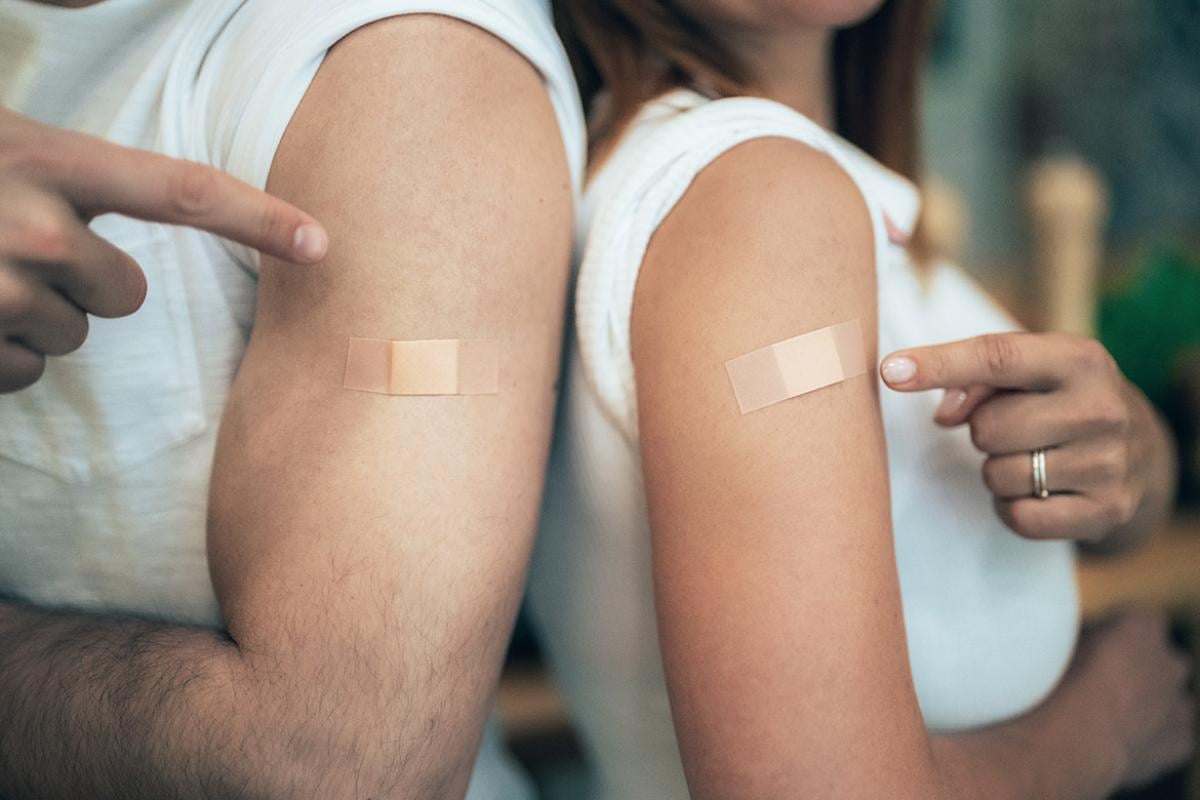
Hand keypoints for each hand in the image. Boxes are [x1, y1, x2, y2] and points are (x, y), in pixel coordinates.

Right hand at [0, 107, 328, 392]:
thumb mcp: (3, 140)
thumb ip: (71, 170)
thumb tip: (171, 185)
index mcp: (49, 162)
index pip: (182, 193)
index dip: (259, 219)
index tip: (318, 244)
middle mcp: (36, 230)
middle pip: (126, 293)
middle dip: (88, 283)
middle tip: (18, 244)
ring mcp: (2, 293)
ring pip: (73, 334)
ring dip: (35, 314)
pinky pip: (27, 370)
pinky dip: (2, 349)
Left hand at [880, 332, 1162, 543]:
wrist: (1140, 452)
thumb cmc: (1058, 400)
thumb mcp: (1029, 372)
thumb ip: (975, 379)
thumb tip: (944, 415)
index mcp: (1079, 359)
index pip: (996, 357)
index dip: (938, 363)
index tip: (889, 371)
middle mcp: (1102, 408)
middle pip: (987, 428)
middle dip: (983, 432)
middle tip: (1014, 429)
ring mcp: (1109, 464)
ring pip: (998, 475)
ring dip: (997, 470)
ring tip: (1031, 457)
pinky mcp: (1105, 512)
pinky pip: (1017, 516)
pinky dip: (1011, 507)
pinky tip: (1038, 490)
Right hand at [1070, 610, 1193, 790]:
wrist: (1073, 735)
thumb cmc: (1059, 682)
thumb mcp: (1060, 642)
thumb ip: (1081, 637)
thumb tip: (1079, 643)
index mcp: (1142, 624)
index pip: (1138, 620)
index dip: (1115, 634)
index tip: (1092, 647)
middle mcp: (1170, 660)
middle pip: (1163, 659)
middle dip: (1140, 669)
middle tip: (1104, 684)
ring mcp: (1180, 702)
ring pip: (1172, 698)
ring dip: (1150, 703)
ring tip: (1111, 716)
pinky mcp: (1180, 740)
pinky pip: (1171, 734)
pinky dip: (1153, 737)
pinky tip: (1121, 741)